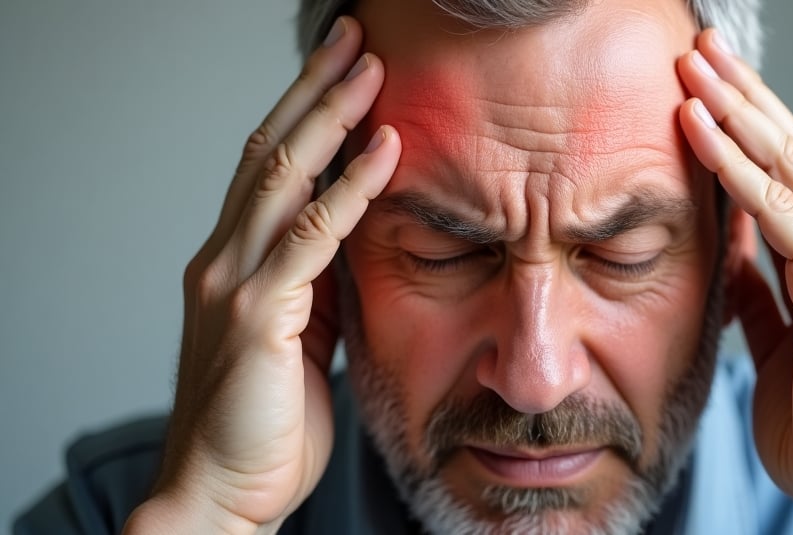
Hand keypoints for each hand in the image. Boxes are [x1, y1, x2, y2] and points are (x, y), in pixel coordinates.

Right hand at [125, 17, 399, 532]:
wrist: (221, 493)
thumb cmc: (262, 423)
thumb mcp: (297, 339)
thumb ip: (314, 286)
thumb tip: (351, 242)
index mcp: (233, 264)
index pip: (265, 169)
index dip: (302, 114)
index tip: (342, 72)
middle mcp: (223, 260)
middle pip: (268, 152)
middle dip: (314, 90)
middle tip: (352, 38)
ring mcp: (234, 284)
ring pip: (282, 177)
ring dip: (330, 117)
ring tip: (371, 68)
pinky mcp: (257, 315)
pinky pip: (312, 238)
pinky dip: (350, 189)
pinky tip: (382, 150)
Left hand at [677, 29, 792, 532]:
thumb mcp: (777, 340)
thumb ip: (758, 292)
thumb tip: (730, 254)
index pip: (789, 172)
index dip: (748, 125)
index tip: (707, 89)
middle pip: (791, 149)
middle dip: (744, 95)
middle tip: (702, 49)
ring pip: (787, 163)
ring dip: (735, 110)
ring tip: (694, 67)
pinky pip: (776, 212)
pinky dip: (733, 166)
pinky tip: (699, 130)